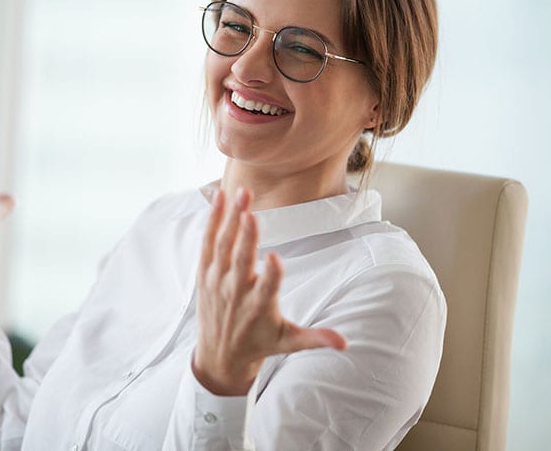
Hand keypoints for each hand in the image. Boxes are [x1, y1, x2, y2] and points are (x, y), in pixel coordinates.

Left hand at [192, 187, 346, 395]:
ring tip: (243, 193)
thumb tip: (345, 343)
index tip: (276, 258)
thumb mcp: (289, 342)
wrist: (219, 357)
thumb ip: (316, 338)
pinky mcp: (205, 273)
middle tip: (252, 210)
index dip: (272, 275)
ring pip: (224, 246)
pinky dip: (213, 220)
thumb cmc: (259, 344)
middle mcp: (236, 292)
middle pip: (241, 261)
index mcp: (259, 308)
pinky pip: (208, 243)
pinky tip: (221, 197)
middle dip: (247, 236)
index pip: (267, 290)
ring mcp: (217, 281)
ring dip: (232, 218)